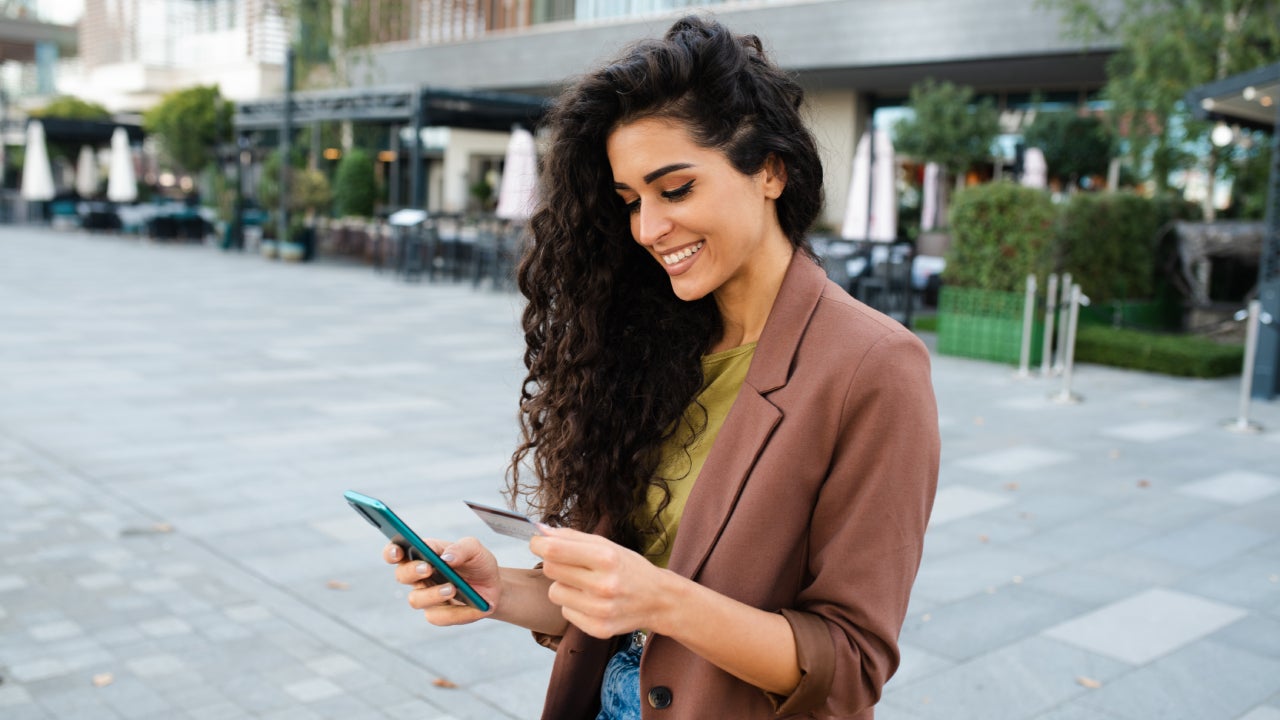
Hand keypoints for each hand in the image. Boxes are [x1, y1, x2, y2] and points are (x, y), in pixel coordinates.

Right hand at [383, 537, 499, 625]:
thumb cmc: (477, 563)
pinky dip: (458, 613)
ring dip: (433, 594)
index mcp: (422, 554)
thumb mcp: (475, 550)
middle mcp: (419, 576)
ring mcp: (426, 597)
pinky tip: (473, 607)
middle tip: (428, 568)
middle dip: (412, 572)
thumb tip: (446, 558)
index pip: (397, 551)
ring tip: (452, 589)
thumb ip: (461, 548)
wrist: (493, 586)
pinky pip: (439, 617)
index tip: (397, 552)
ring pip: (416, 600)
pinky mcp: (438, 615)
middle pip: (401, 575)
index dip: (392, 552)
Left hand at [530, 526, 672, 638]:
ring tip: (585, 585)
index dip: (539, 544)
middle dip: (553, 563)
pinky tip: (592, 602)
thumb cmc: (629, 568)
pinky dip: (574, 605)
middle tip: (569, 563)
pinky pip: (565, 612)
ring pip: (554, 593)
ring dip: (564, 586)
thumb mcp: (607, 545)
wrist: (658, 600)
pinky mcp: (598, 628)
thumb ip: (572, 537)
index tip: (539, 543)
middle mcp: (603, 585)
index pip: (554, 550)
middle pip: (550, 570)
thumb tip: (540, 531)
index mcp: (606, 558)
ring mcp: (600, 610)